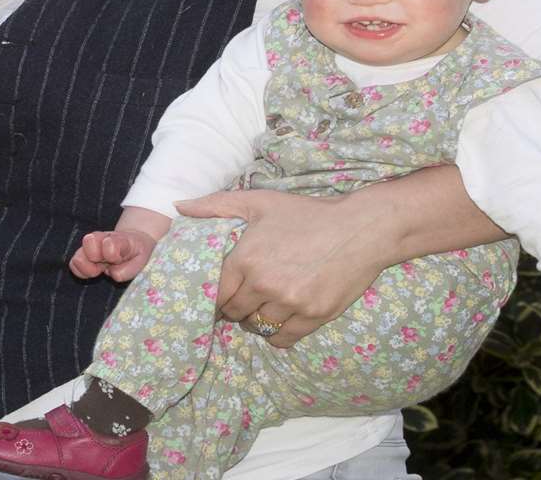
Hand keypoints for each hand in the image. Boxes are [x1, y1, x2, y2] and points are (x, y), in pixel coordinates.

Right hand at [70, 229, 156, 281]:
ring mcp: (89, 245)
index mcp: (118, 239)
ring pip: (78, 257)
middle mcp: (101, 238)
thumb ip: (129, 269)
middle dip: (97, 258)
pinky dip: (81, 272)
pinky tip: (93, 271)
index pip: (110, 243)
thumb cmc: (135, 252)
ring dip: (87, 268)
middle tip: (107, 264)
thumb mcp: (141, 259)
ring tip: (99, 270)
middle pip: (89, 242)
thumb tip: (113, 274)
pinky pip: (73, 264)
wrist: (131, 242)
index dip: (111, 254)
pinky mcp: (82, 254)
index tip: (117, 260)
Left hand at [173, 187, 385, 348]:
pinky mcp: (314, 316)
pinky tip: (281, 318)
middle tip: (243, 299)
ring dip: (256, 320)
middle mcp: (264, 285)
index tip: (221, 294)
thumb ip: (215, 205)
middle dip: (234, 308)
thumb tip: (178, 206)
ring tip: (263, 306)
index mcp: (246, 259)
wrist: (361, 228)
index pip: (216, 294)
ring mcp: (291, 303)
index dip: (216, 296)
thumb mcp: (259, 202)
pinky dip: (278, 333)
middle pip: (233, 313)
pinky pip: (283, 339)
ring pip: (257, 327)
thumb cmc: (307, 213)